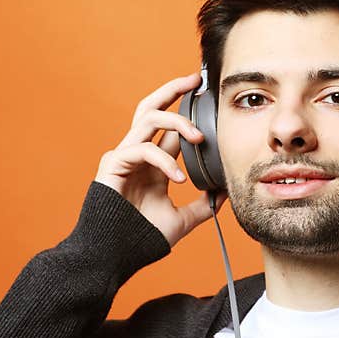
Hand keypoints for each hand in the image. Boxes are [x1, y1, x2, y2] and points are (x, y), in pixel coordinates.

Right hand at [94, 73, 227, 246]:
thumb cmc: (142, 239)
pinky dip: (164, 161)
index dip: (188, 111)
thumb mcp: (182, 221)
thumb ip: (202, 207)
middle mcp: (137, 154)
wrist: (114, 256)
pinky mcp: (112, 165)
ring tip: (199, 138)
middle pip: (151, 108)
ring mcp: (123, 157)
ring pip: (148, 119)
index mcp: (152, 164)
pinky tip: (179, 179)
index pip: (169, 128)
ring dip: (177, 122)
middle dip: (173, 90)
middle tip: (196, 80)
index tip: (207, 97)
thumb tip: (226, 194)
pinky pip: (142, 150)